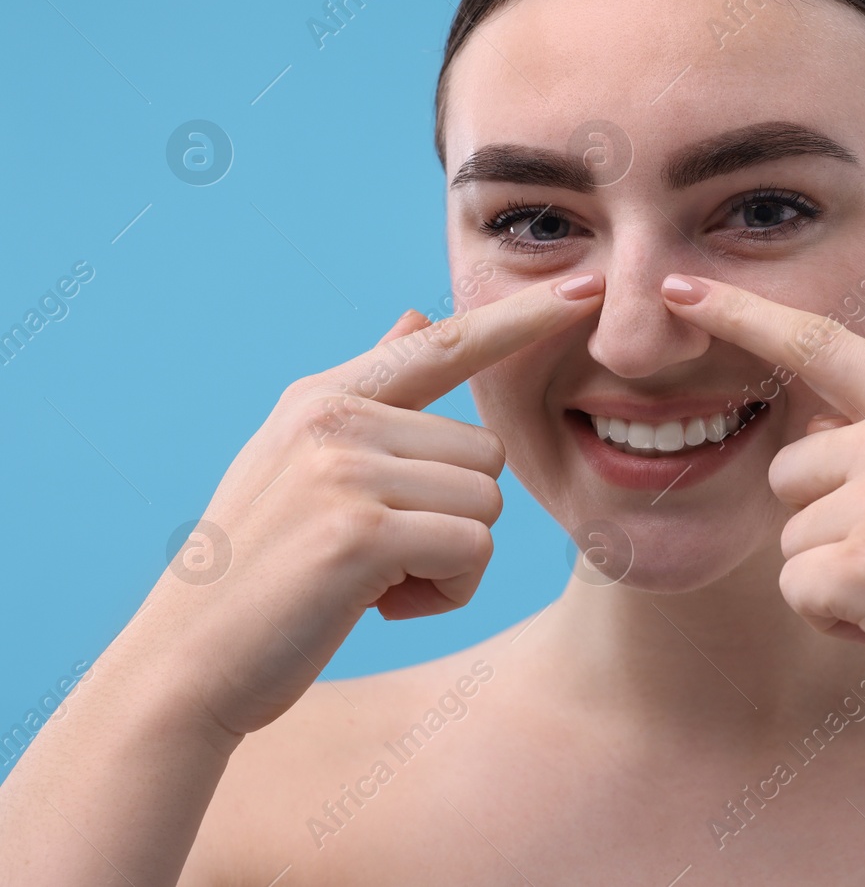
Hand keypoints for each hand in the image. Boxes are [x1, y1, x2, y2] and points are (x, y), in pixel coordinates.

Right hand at [144, 271, 603, 739]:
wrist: (185, 665)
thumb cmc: (261, 571)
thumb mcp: (303, 462)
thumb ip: (370, 391)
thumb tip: (416, 316)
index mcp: (323, 397)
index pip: (444, 344)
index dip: (521, 318)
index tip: (588, 289)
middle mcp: (333, 417)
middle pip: (486, 452)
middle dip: (453, 517)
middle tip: (376, 553)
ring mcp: (344, 469)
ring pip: (487, 502)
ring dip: (450, 560)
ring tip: (371, 578)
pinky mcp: (361, 531)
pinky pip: (473, 551)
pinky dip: (444, 593)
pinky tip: (375, 605)